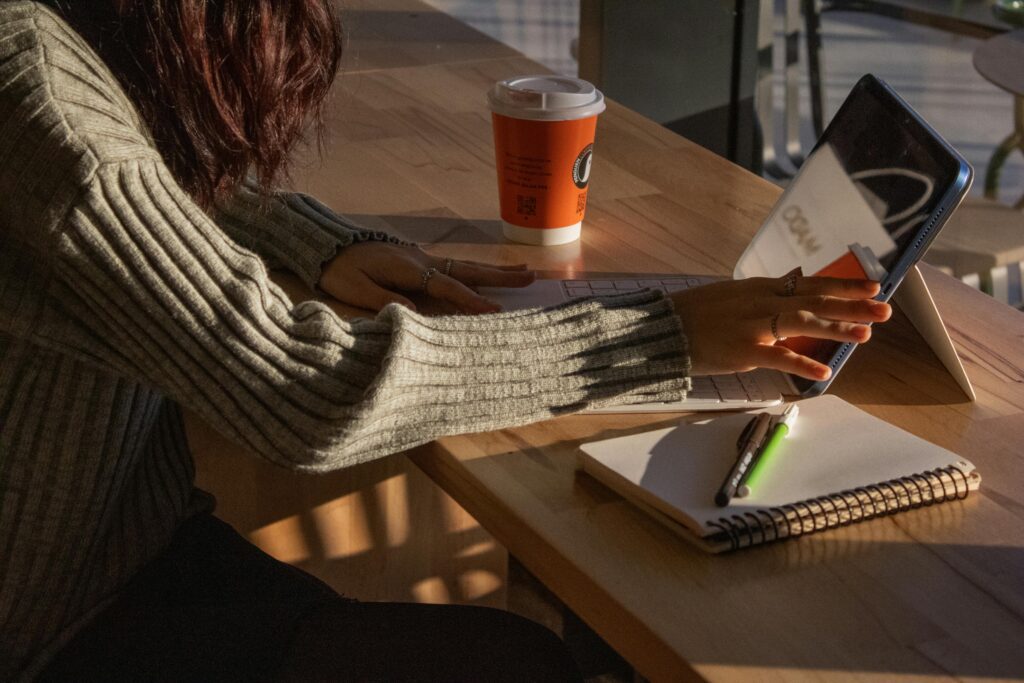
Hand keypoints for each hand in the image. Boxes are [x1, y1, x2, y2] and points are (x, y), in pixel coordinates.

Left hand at [319, 241, 534, 312]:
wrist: (325, 245)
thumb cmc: (338, 270)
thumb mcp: (354, 289)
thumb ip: (384, 300)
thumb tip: (415, 313)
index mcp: (408, 268)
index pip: (447, 286)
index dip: (471, 300)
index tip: (496, 311)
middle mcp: (421, 259)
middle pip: (467, 269)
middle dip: (499, 275)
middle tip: (531, 276)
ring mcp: (421, 257)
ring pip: (464, 265)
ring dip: (494, 270)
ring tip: (523, 271)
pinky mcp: (417, 259)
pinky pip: (454, 266)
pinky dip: (475, 270)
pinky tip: (485, 274)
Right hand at [670, 270, 891, 380]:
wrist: (665, 329)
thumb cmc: (696, 313)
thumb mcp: (734, 294)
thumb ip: (764, 294)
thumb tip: (792, 287)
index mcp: (762, 288)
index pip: (811, 283)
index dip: (845, 285)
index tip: (875, 286)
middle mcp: (763, 302)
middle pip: (815, 300)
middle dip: (853, 305)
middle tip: (886, 310)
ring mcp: (754, 326)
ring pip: (803, 323)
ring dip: (836, 328)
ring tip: (865, 336)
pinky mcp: (744, 351)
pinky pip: (779, 356)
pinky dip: (803, 363)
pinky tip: (824, 372)